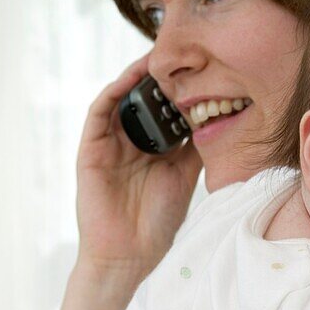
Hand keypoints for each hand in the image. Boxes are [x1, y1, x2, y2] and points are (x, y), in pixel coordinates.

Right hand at [76, 55, 202, 281]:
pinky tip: (130, 78)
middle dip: (161, 76)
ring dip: (137, 77)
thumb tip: (218, 118)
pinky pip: (99, 112)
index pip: (165, 109)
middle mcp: (131, 141)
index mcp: (154, 148)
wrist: (129, 255)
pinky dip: (114, 92)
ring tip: (157, 59)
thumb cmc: (157, 222)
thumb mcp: (185, 177)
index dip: (180, 88)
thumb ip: (195, 148)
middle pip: (144, 99)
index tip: (202, 68)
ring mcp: (109, 144)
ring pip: (122, 98)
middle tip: (181, 54)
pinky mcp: (91, 149)